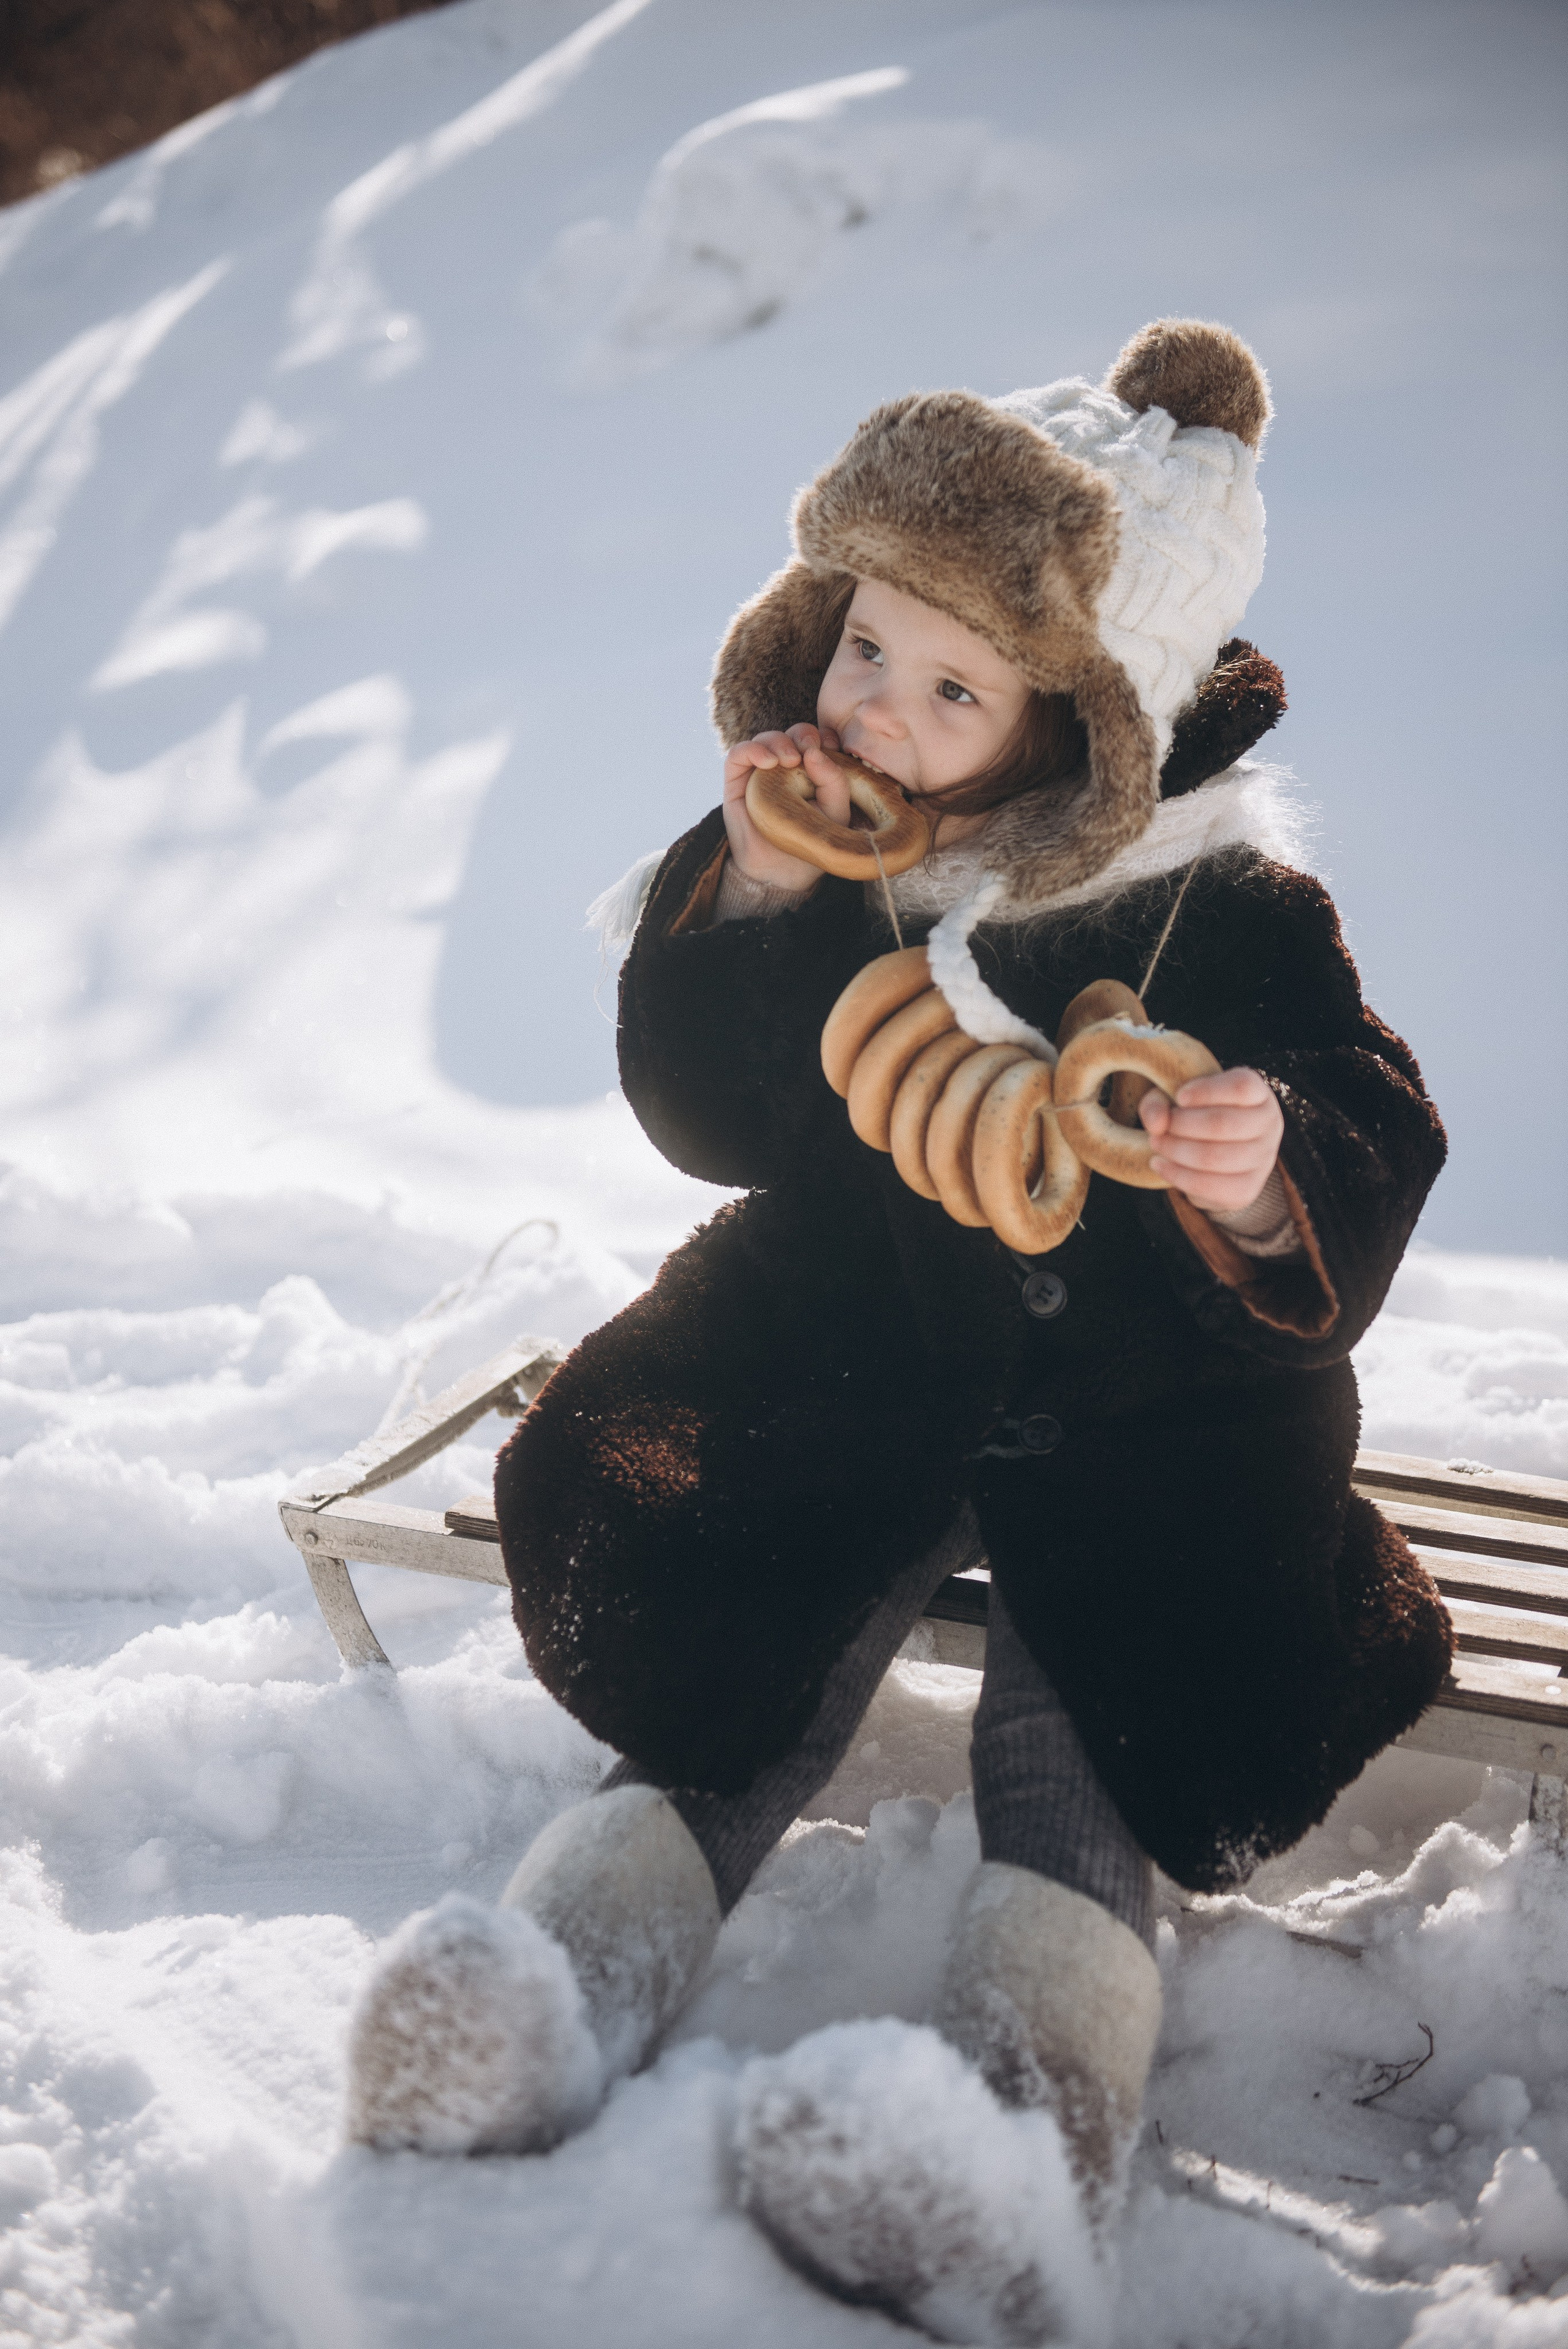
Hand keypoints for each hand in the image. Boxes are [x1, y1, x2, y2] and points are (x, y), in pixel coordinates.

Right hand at [722, 724, 848, 891]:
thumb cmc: (809, 842)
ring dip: (778, 741)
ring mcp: (759, 773)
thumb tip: (814, 752)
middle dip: (801, 734)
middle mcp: (785, 768)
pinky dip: (752, 750)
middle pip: (791, 734)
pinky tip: (767, 763)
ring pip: (765, 739)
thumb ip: (834, 782)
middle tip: (807, 749)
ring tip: (789, 760)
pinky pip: (738, 754)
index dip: (822, 735)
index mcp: (811, 771)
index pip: (816, 739)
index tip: (830, 745)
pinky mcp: (737, 781)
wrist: (780, 871)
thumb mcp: (835, 813)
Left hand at [1138, 1067, 1283, 1213]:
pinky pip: (1209, 1185)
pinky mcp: (1249, 1189)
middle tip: (1159, 1128)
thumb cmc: (1196, 1116)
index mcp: (1259, 1093)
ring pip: (1214, 1157)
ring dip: (1175, 1151)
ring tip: (1156, 1144)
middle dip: (1180, 1125)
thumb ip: (1158, 1102)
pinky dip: (1177, 1175)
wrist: (1213, 1157)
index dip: (1206, 1090)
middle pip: (1222, 1123)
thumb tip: (1157, 1123)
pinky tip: (1159, 1164)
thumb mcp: (1175, 1101)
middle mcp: (1269, 1123)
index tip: (1179, 1096)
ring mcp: (1263, 1158)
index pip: (1241, 1086)